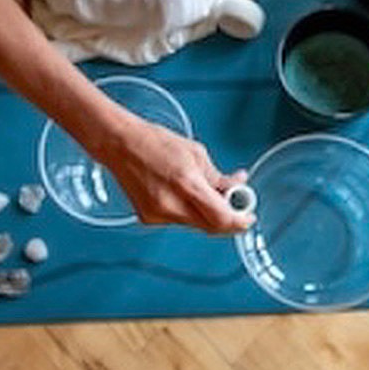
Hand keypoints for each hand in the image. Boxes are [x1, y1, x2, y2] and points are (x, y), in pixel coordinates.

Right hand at [99, 118, 254, 233]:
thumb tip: (238, 186)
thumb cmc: (155, 142)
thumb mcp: (196, 154)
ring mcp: (158, 215)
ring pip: (195, 224)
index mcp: (186, 184)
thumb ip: (218, 177)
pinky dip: (189, 212)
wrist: (120, 145)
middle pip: (210, 227)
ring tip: (207, 192)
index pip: (221, 218)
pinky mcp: (149, 219)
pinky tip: (185, 195)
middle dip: (226, 218)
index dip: (239, 221)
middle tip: (236, 205)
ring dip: (208, 214)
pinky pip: (179, 221)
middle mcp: (171, 205)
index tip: (247, 216)